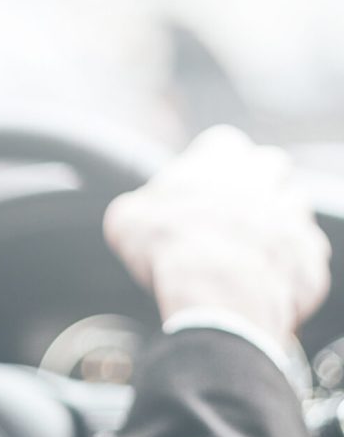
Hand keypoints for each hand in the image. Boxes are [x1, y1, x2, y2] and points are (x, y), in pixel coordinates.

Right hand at [103, 126, 330, 341]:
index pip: (223, 144)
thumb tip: (137, 215)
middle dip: (255, 183)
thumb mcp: (126, 219)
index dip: (209, 164)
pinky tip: (260, 281)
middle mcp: (265, 177)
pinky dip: (285, 267)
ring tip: (245, 250)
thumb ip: (138, 207)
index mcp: (221, 157)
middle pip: (270, 165)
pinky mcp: (310, 257)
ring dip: (275, 223)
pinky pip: (303, 257)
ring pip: (294, 208)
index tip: (195, 185)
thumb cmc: (168, 246)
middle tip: (228, 212)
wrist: (216, 292)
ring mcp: (294, 216)